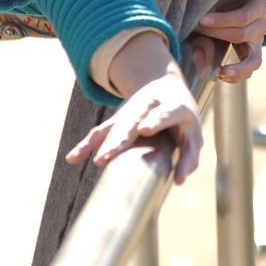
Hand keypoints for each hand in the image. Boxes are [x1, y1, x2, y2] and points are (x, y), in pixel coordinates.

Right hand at [65, 32, 202, 184]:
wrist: (163, 84)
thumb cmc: (182, 118)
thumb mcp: (193, 133)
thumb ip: (190, 156)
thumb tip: (179, 181)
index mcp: (173, 106)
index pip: (165, 112)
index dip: (156, 120)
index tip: (145, 129)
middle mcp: (149, 106)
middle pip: (134, 120)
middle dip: (122, 136)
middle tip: (112, 153)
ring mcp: (131, 111)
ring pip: (116, 126)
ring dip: (106, 142)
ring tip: (99, 161)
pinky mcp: (117, 118)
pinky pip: (100, 132)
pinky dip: (87, 144)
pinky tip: (72, 158)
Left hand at [195, 0, 265, 83]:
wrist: (240, 0)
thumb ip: (216, 1)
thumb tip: (195, 15)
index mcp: (259, 5)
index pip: (242, 17)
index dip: (222, 20)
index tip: (201, 20)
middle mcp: (263, 24)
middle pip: (242, 35)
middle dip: (216, 34)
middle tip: (195, 31)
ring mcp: (260, 41)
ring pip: (254, 60)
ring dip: (236, 67)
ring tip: (220, 72)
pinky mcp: (254, 53)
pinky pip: (251, 69)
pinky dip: (238, 75)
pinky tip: (222, 76)